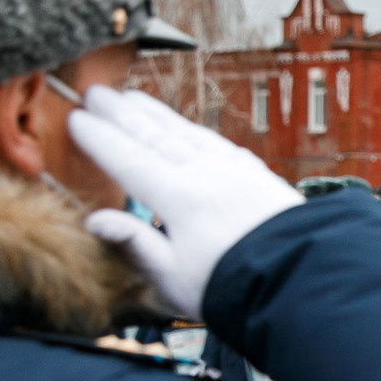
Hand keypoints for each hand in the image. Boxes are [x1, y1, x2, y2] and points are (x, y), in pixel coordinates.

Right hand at [68, 85, 303, 318]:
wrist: (303, 280)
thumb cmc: (236, 289)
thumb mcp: (175, 278)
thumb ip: (136, 244)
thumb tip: (95, 221)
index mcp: (180, 199)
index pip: (129, 161)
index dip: (100, 139)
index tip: (77, 119)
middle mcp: (207, 175)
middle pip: (155, 137)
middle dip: (122, 114)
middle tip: (96, 92)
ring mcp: (235, 171)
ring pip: (187, 133)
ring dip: (156, 114)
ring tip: (132, 98)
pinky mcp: (259, 176)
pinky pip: (218, 142)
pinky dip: (195, 130)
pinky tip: (188, 128)